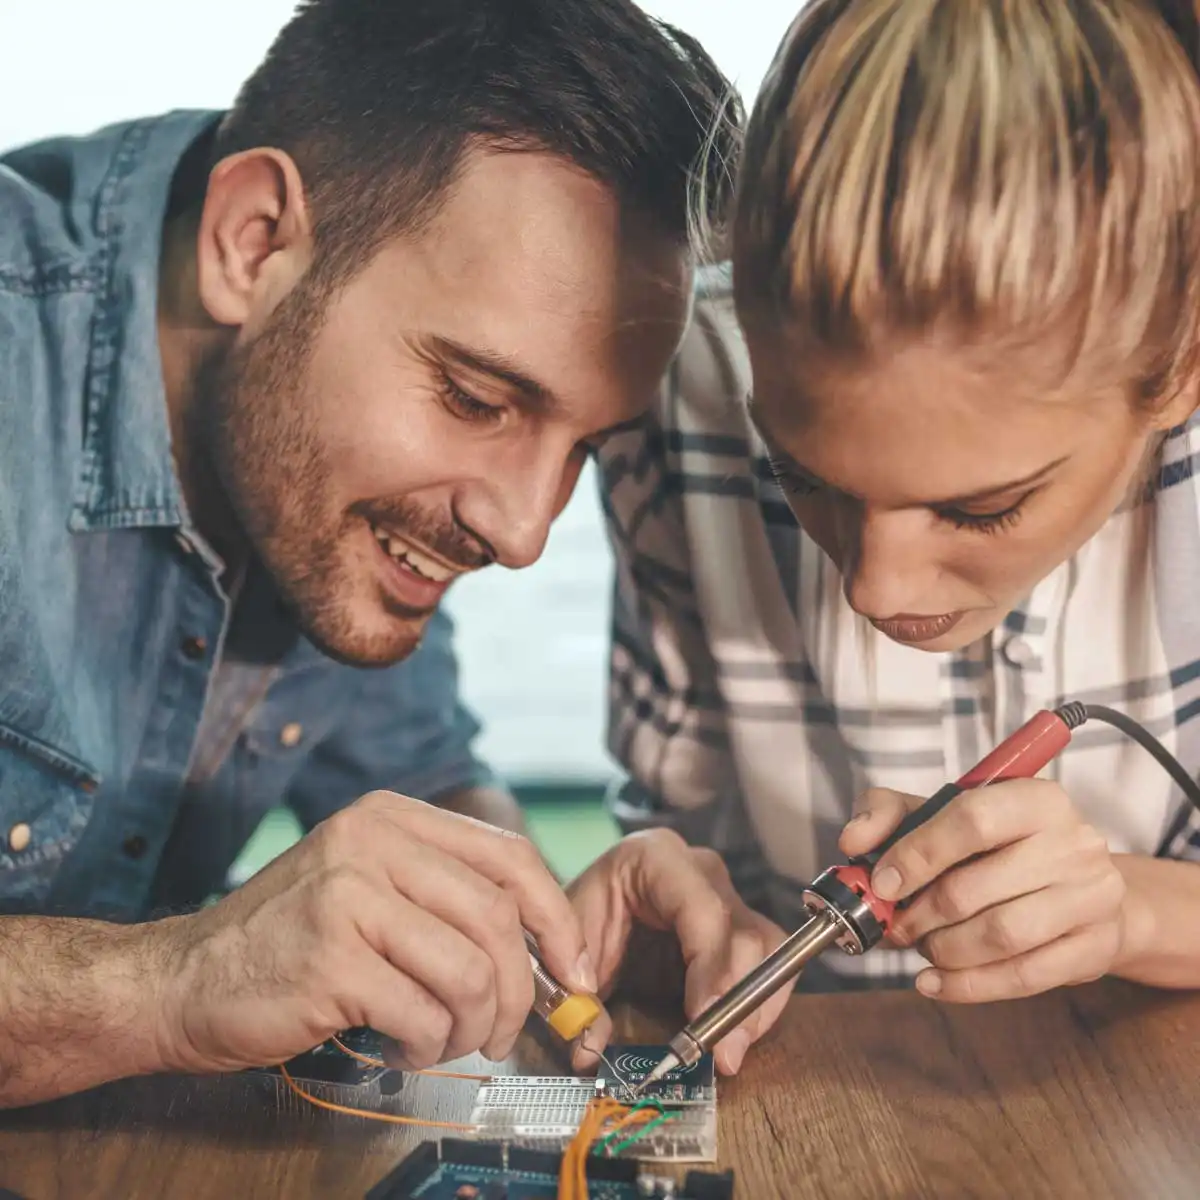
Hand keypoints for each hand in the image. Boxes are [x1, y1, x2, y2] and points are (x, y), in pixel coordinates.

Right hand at [150, 791, 595, 1073]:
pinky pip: (424, 1014)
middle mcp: (371, 842)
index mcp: (391, 818)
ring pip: (469, 971)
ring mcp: (348, 896)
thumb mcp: (370, 886)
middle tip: (504, 1030)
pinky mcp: (330, 959)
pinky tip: (400, 1047)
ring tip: (442, 1041)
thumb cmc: (291, 940)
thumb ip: (447, 896)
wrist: (184, 979)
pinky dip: (427, 1047)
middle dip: (519, 990)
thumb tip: (547, 946)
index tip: (574, 971)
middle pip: (497, 917)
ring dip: (471, 1027)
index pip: (509, 856)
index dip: (556, 919)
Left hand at [566, 829, 787, 1075]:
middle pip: (743, 932)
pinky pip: (770, 965)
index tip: (703, 1021)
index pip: (702, 910)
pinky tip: (734, 1037)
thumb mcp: (568, 949)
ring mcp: (726, 896)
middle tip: (723, 1055)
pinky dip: (758, 1006)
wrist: (588, 908)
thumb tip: (591, 1050)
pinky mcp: (739, 927)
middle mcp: (701, 870)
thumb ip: (580, 998)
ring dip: (756, 1006)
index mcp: (656, 859)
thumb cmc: (578, 918)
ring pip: (768, 949)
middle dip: (738, 999)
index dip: (710, 969)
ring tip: (730, 1053)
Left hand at [839, 781, 1126, 1001]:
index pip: (971, 820)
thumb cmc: (1003, 847)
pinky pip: (1025, 976)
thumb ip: (890, 814)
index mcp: (1035, 799)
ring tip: (924, 947)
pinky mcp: (1096, 948)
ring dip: (945, 950)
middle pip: (977, 887)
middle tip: (898, 926)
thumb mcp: (944, 814)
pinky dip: (969, 986)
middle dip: (922, 914)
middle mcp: (1073, 843)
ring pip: (1001, 936)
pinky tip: (935, 982)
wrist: (1081, 887)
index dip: (918, 855)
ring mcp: (1091, 897)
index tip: (884, 883)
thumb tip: (853, 840)